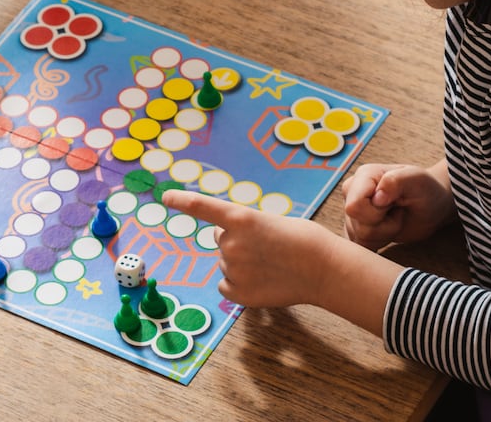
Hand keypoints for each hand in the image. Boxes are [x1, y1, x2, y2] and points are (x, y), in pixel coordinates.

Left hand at [161, 189, 339, 308]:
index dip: (182, 201)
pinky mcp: (237, 293)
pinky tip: (261, 282)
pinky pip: (226, 285)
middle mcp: (231, 243)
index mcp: (240, 218)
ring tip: (271, 264)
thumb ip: (242, 229)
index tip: (165, 197)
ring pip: (226, 263)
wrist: (324, 269)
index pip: (202, 207)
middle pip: (221, 239)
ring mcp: (233, 269)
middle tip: (266, 246)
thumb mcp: (268, 222)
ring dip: (242, 263)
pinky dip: (238, 285)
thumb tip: (225, 244)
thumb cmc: (302, 240)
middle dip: (237, 241)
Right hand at [340, 161, 455, 250]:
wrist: (431, 207)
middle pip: (357, 224)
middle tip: (398, 212)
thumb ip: (396, 181)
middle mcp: (352, 192)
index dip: (377, 212)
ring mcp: (352, 211)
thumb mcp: (418, 180)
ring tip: (396, 218)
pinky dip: (379, 242)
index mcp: (363, 176)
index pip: (354, 206)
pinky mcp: (355, 228)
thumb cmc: (426, 190)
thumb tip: (377, 197)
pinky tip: (389, 229)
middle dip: (384, 226)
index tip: (395, 203)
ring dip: (384, 234)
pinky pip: (360, 245)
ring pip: (359, 237)